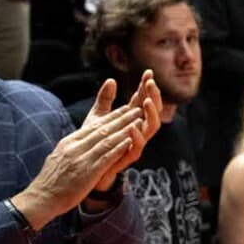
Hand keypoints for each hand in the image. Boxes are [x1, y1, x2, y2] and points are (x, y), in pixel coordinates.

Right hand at [11, 75, 158, 225]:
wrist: (41, 198)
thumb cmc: (51, 181)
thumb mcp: (59, 157)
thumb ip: (72, 147)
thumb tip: (79, 140)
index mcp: (69, 142)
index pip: (93, 126)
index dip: (111, 116)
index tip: (124, 108)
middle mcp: (75, 147)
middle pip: (102, 129)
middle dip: (122, 118)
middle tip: (137, 108)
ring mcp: (81, 159)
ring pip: (106, 140)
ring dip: (124, 129)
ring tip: (138, 121)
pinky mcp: (87, 173)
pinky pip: (106, 157)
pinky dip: (119, 148)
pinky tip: (130, 142)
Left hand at [90, 71, 162, 193]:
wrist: (89, 171)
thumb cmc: (96, 144)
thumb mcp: (98, 118)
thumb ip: (105, 100)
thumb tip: (111, 80)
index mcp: (131, 119)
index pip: (143, 99)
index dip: (146, 86)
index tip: (148, 72)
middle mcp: (137, 131)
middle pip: (153, 111)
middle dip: (154, 97)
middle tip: (151, 83)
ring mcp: (134, 144)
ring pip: (151, 128)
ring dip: (151, 114)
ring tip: (147, 102)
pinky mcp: (128, 157)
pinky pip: (138, 148)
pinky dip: (137, 137)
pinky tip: (133, 126)